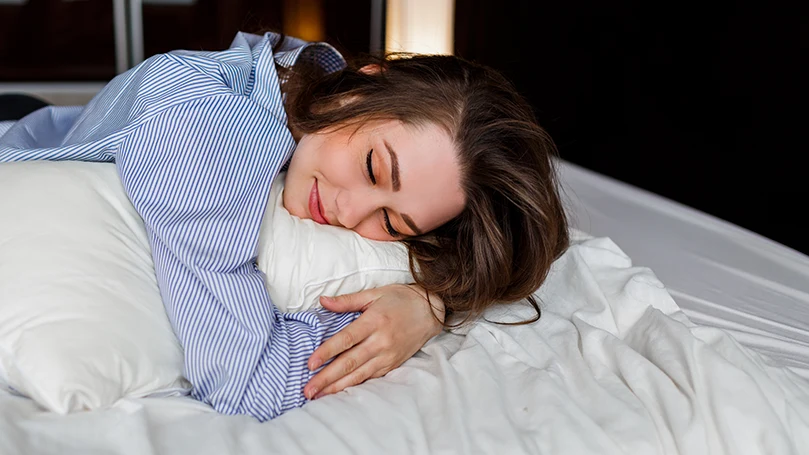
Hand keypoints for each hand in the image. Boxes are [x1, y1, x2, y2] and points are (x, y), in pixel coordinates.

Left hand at [303, 284, 444, 399]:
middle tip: (308, 389)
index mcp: (374, 321)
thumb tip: (322, 301)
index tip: (310, 364)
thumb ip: (347, 301)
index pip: (346, 340)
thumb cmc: (401, 298)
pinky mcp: (393, 364)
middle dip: (327, 378)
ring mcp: (388, 355)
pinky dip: (354, 386)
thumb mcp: (374, 294)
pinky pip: (371, 377)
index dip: (327, 352)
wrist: (431, 310)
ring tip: (318, 396)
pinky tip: (340, 392)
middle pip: (350, 362)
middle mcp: (381, 341)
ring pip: (359, 375)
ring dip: (337, 387)